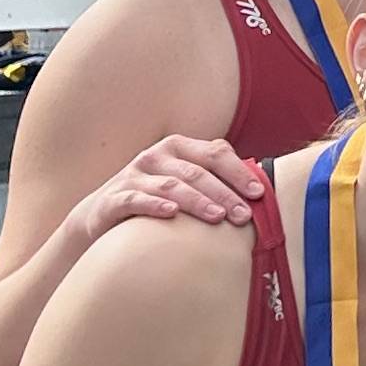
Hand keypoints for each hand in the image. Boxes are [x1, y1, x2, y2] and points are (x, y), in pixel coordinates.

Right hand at [74, 136, 262, 239]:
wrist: (105, 216)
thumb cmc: (158, 200)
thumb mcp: (186, 184)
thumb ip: (217, 180)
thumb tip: (261, 191)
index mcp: (178, 148)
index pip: (215, 153)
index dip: (239, 172)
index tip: (259, 194)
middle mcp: (155, 157)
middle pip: (196, 172)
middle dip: (224, 193)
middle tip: (244, 216)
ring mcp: (133, 176)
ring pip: (171, 185)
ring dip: (197, 201)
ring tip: (217, 217)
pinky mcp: (114, 199)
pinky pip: (136, 200)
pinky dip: (154, 205)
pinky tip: (172, 214)